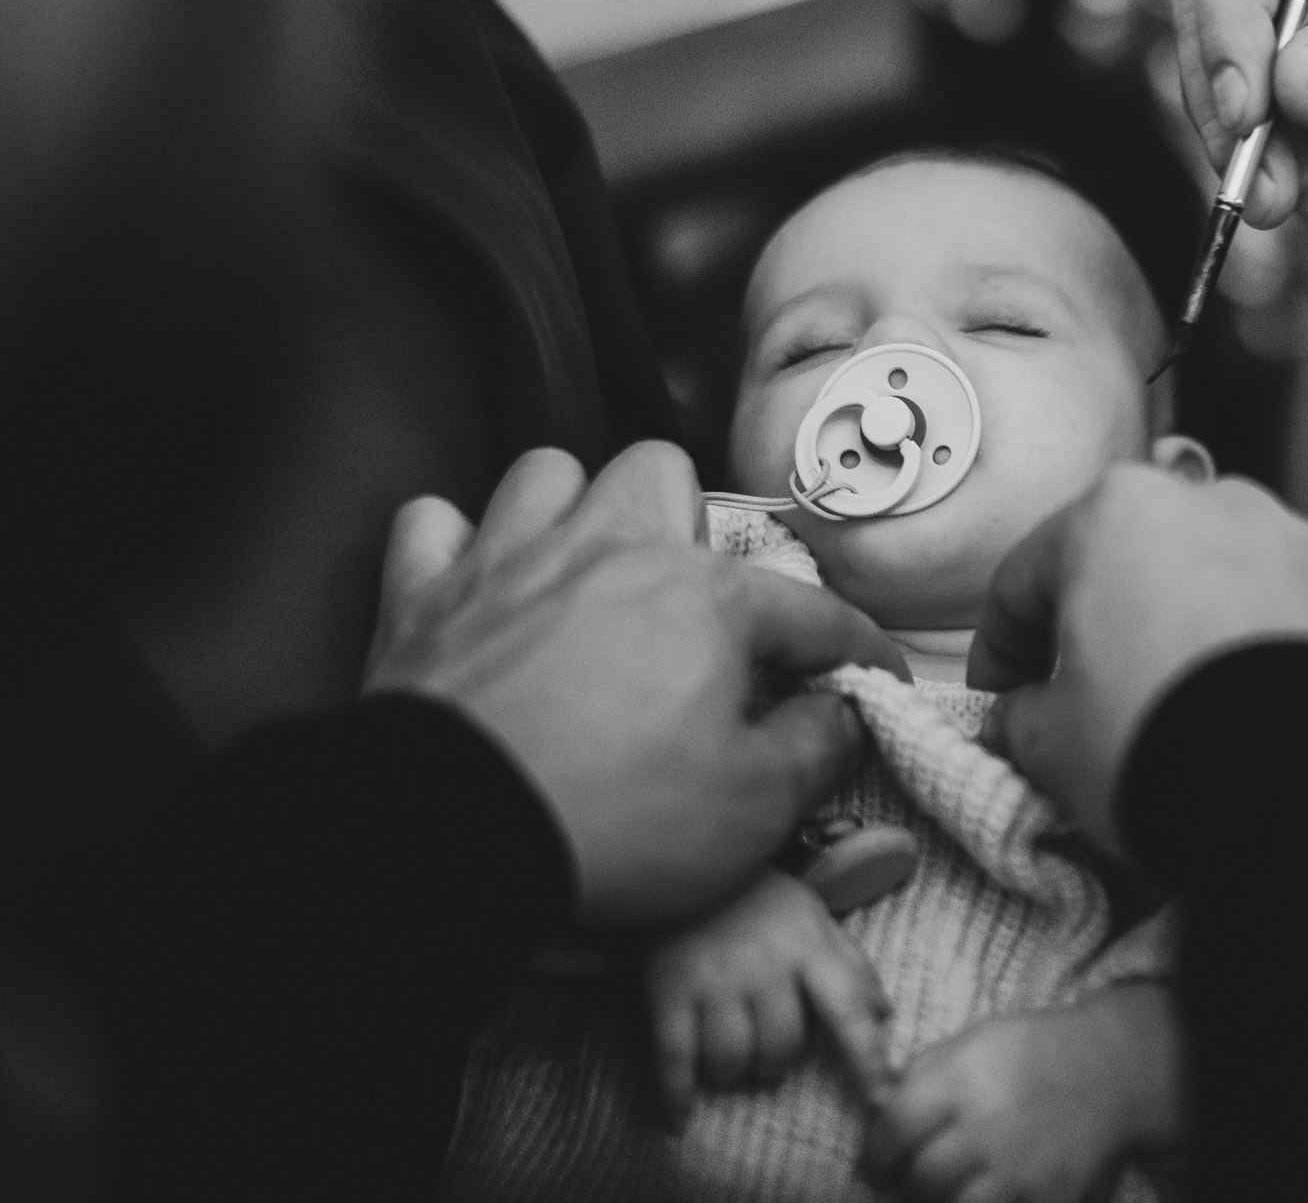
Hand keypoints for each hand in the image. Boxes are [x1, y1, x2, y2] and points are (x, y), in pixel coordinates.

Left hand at [366, 442, 908, 925]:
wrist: (447, 846)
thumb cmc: (608, 823)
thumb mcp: (754, 809)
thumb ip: (815, 749)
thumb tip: (841, 715)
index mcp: (702, 598)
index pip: (809, 612)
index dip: (854, 648)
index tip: (872, 678)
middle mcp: (606, 551)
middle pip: (661, 475)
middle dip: (683, 524)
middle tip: (689, 604)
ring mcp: (506, 564)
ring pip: (546, 475)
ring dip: (569, 512)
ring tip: (583, 572)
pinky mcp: (420, 599)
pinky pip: (430, 525)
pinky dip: (452, 546)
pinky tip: (474, 583)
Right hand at [644, 869, 895, 1126]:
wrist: (682, 855)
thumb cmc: (758, 898)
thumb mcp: (812, 918)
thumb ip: (851, 966)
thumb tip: (885, 1016)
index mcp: (808, 947)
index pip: (849, 1011)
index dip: (868, 1060)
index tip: (883, 1101)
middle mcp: (765, 966)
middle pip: (781, 1049)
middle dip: (775, 1061)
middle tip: (762, 1046)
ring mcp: (715, 979)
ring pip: (731, 1061)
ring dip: (730, 1072)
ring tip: (725, 1056)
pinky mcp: (668, 989)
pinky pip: (674, 1059)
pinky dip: (676, 1095)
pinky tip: (678, 1117)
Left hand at [861, 986, 1184, 1202]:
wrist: (1109, 1072)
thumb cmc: (1033, 1052)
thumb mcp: (974, 1041)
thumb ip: (924, 1077)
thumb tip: (878, 1116)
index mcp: (963, 1079)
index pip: (895, 1128)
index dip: (875, 1153)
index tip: (873, 1163)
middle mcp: (987, 1126)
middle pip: (920, 1176)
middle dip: (903, 1184)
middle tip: (901, 1183)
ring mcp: (1020, 1168)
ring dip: (938, 1201)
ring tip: (939, 1190)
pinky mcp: (1047, 1197)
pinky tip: (980, 1193)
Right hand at [966, 465, 1307, 855]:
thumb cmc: (1169, 755)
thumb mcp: (1055, 747)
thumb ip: (1023, 718)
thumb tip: (1025, 718)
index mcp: (1122, 516)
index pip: (1031, 574)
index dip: (1003, 642)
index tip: (1005, 691)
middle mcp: (1226, 507)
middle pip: (1146, 563)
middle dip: (1123, 624)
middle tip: (1106, 702)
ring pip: (1244, 584)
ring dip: (1219, 634)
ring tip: (1211, 720)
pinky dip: (1303, 659)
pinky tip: (1288, 725)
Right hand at [1171, 0, 1307, 239]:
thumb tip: (1290, 89)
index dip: (1230, 28)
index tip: (1247, 115)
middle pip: (1209, 9)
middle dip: (1237, 115)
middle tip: (1269, 197)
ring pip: (1215, 72)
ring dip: (1263, 156)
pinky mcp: (1256, 42)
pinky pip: (1240, 111)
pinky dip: (1283, 164)